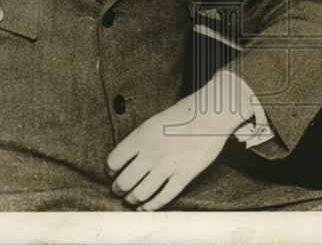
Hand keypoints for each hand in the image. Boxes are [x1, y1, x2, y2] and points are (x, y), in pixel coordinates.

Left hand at [105, 80, 246, 210]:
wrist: (210, 115)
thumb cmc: (182, 116)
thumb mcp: (153, 123)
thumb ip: (138, 142)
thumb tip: (124, 162)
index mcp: (141, 136)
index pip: (113, 162)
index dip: (110, 172)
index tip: (113, 174)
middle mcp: (151, 153)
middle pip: (124, 182)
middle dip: (118, 190)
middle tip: (119, 190)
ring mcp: (168, 165)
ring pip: (140, 193)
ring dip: (132, 199)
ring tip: (132, 199)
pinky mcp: (184, 175)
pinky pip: (163, 198)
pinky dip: (151, 206)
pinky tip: (147, 206)